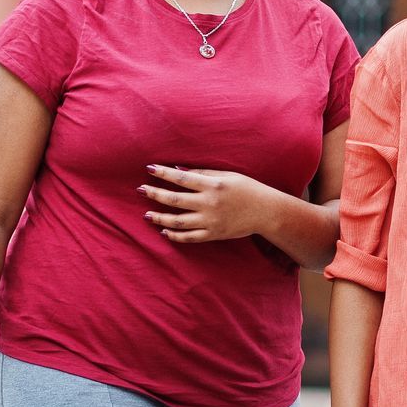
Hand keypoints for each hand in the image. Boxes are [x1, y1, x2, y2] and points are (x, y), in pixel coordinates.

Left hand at [140, 165, 271, 243]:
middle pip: (175, 200)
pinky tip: (164, 231)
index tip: (149, 168)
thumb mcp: (227, 175)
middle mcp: (209, 204)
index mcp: (213, 185)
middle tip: (141, 190)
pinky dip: (174, 235)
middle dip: (154, 194)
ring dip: (159, 218)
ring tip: (147, 215)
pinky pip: (189, 237)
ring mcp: (210, 221)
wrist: (266, 212)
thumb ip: (202, 174)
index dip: (163, 173)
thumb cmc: (247, 188)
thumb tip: (178, 171)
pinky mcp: (213, 235)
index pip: (181, 178)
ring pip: (177, 222)